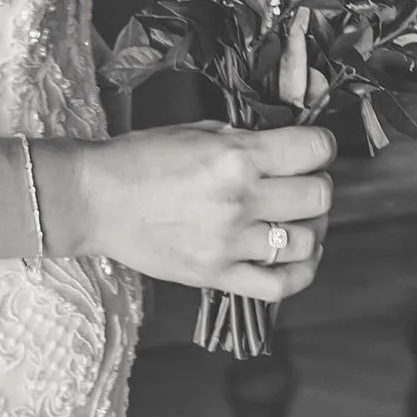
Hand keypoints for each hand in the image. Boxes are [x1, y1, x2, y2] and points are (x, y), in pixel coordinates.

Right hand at [47, 124, 336, 298]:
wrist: (94, 200)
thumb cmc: (140, 159)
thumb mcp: (197, 130)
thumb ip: (245, 140)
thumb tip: (285, 146)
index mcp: (236, 157)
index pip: (314, 150)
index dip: (321, 146)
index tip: (313, 149)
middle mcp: (240, 200)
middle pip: (318, 197)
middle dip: (317, 186)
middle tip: (302, 184)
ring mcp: (230, 243)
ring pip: (306, 242)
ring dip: (312, 229)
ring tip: (298, 220)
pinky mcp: (217, 276)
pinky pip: (279, 286)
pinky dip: (301, 273)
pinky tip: (300, 258)